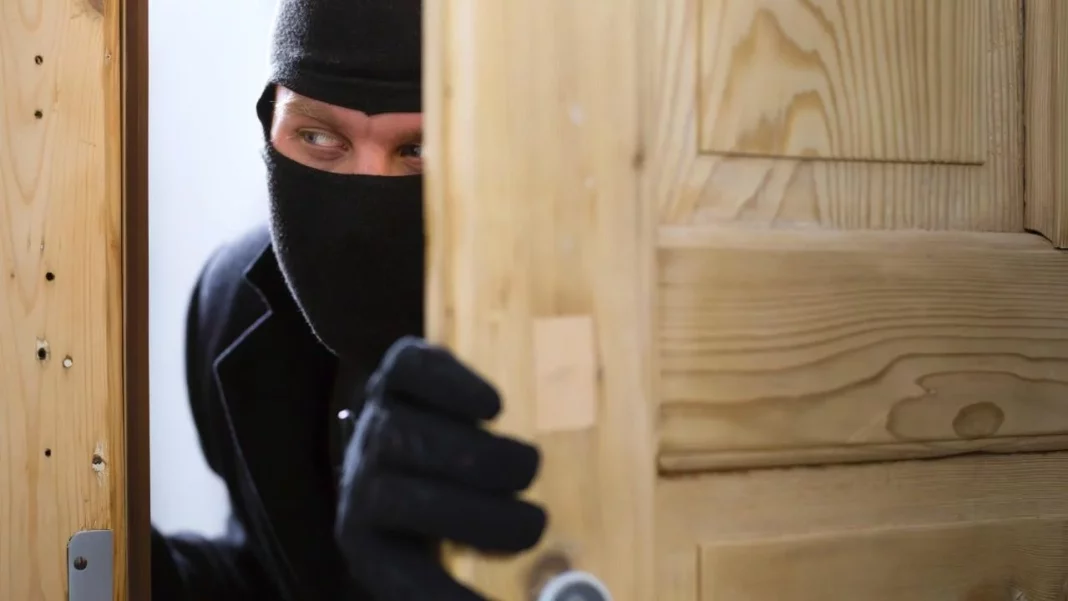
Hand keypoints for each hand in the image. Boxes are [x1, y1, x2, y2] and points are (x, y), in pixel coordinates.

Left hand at [335, 336, 546, 599]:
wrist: (401, 424)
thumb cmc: (444, 502)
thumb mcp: (454, 549)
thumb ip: (486, 576)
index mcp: (371, 543)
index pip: (401, 582)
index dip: (446, 597)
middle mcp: (360, 481)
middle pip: (396, 501)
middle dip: (474, 517)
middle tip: (535, 523)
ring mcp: (375, 419)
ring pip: (403, 436)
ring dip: (476, 456)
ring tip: (526, 469)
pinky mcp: (394, 370)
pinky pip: (410, 371)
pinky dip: (452, 386)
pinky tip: (493, 408)